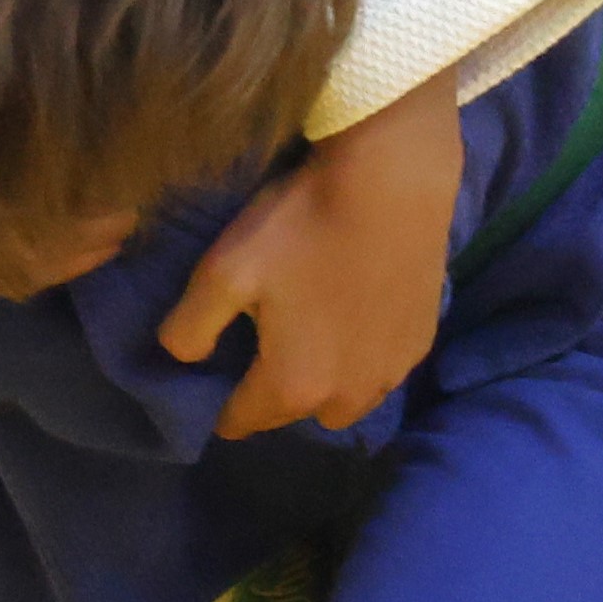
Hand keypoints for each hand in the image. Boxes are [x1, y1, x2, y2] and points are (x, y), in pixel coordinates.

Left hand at [161, 90, 464, 439]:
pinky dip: (362, 358)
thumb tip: (181, 358)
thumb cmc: (302, 226)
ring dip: (325, 383)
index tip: (216, 375)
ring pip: (344, 402)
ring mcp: (392, 372)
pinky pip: (380, 372)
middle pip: (294, 415)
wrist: (393, 179)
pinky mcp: (421, 343)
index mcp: (293, 386)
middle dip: (275, 395)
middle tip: (265, 344)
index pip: (241, 422)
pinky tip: (355, 314)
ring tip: (313, 336)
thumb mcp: (223, 270)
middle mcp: (347, 397)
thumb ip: (188, 327)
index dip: (220, 404)